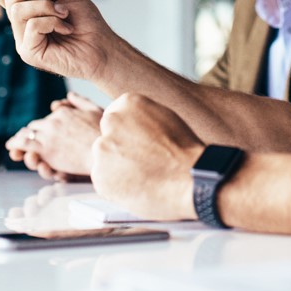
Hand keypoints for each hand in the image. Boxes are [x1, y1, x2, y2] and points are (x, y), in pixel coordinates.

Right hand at [0, 0, 126, 82]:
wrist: (102, 45)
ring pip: (18, 10)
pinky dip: (52, 21)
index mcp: (28, 10)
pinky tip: (66, 28)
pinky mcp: (29, 52)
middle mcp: (22, 25)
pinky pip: (31, 25)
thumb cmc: (86, 21)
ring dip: (46, 6)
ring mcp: (24, 40)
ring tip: (64, 13)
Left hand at [6, 92, 102, 179]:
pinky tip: (10, 148)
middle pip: (35, 125)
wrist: (104, 152)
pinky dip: (15, 145)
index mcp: (64, 113)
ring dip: (19, 139)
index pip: (48, 117)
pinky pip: (24, 145)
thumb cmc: (104, 134)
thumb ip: (81, 102)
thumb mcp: (95, 111)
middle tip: (23, 138)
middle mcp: (53, 121)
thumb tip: (70, 94)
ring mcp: (48, 135)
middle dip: (30, 132)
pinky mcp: (45, 149)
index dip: (43, 125)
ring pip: (26, 134)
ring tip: (12, 144)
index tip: (41, 130)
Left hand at [90, 94, 201, 220]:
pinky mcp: (100, 175)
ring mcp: (103, 149)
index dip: (128, 134)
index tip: (138, 144)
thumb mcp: (165, 118)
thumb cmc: (184, 152)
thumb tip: (132, 126)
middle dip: (119, 150)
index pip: (116, 117)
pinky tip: (137, 186)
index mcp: (128, 103)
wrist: (190, 178)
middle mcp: (111, 121)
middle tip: (140, 162)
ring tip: (143, 176)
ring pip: (104, 160)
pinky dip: (116, 187)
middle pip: (107, 137)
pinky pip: (104, 181)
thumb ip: (142, 118)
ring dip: (117, 168)